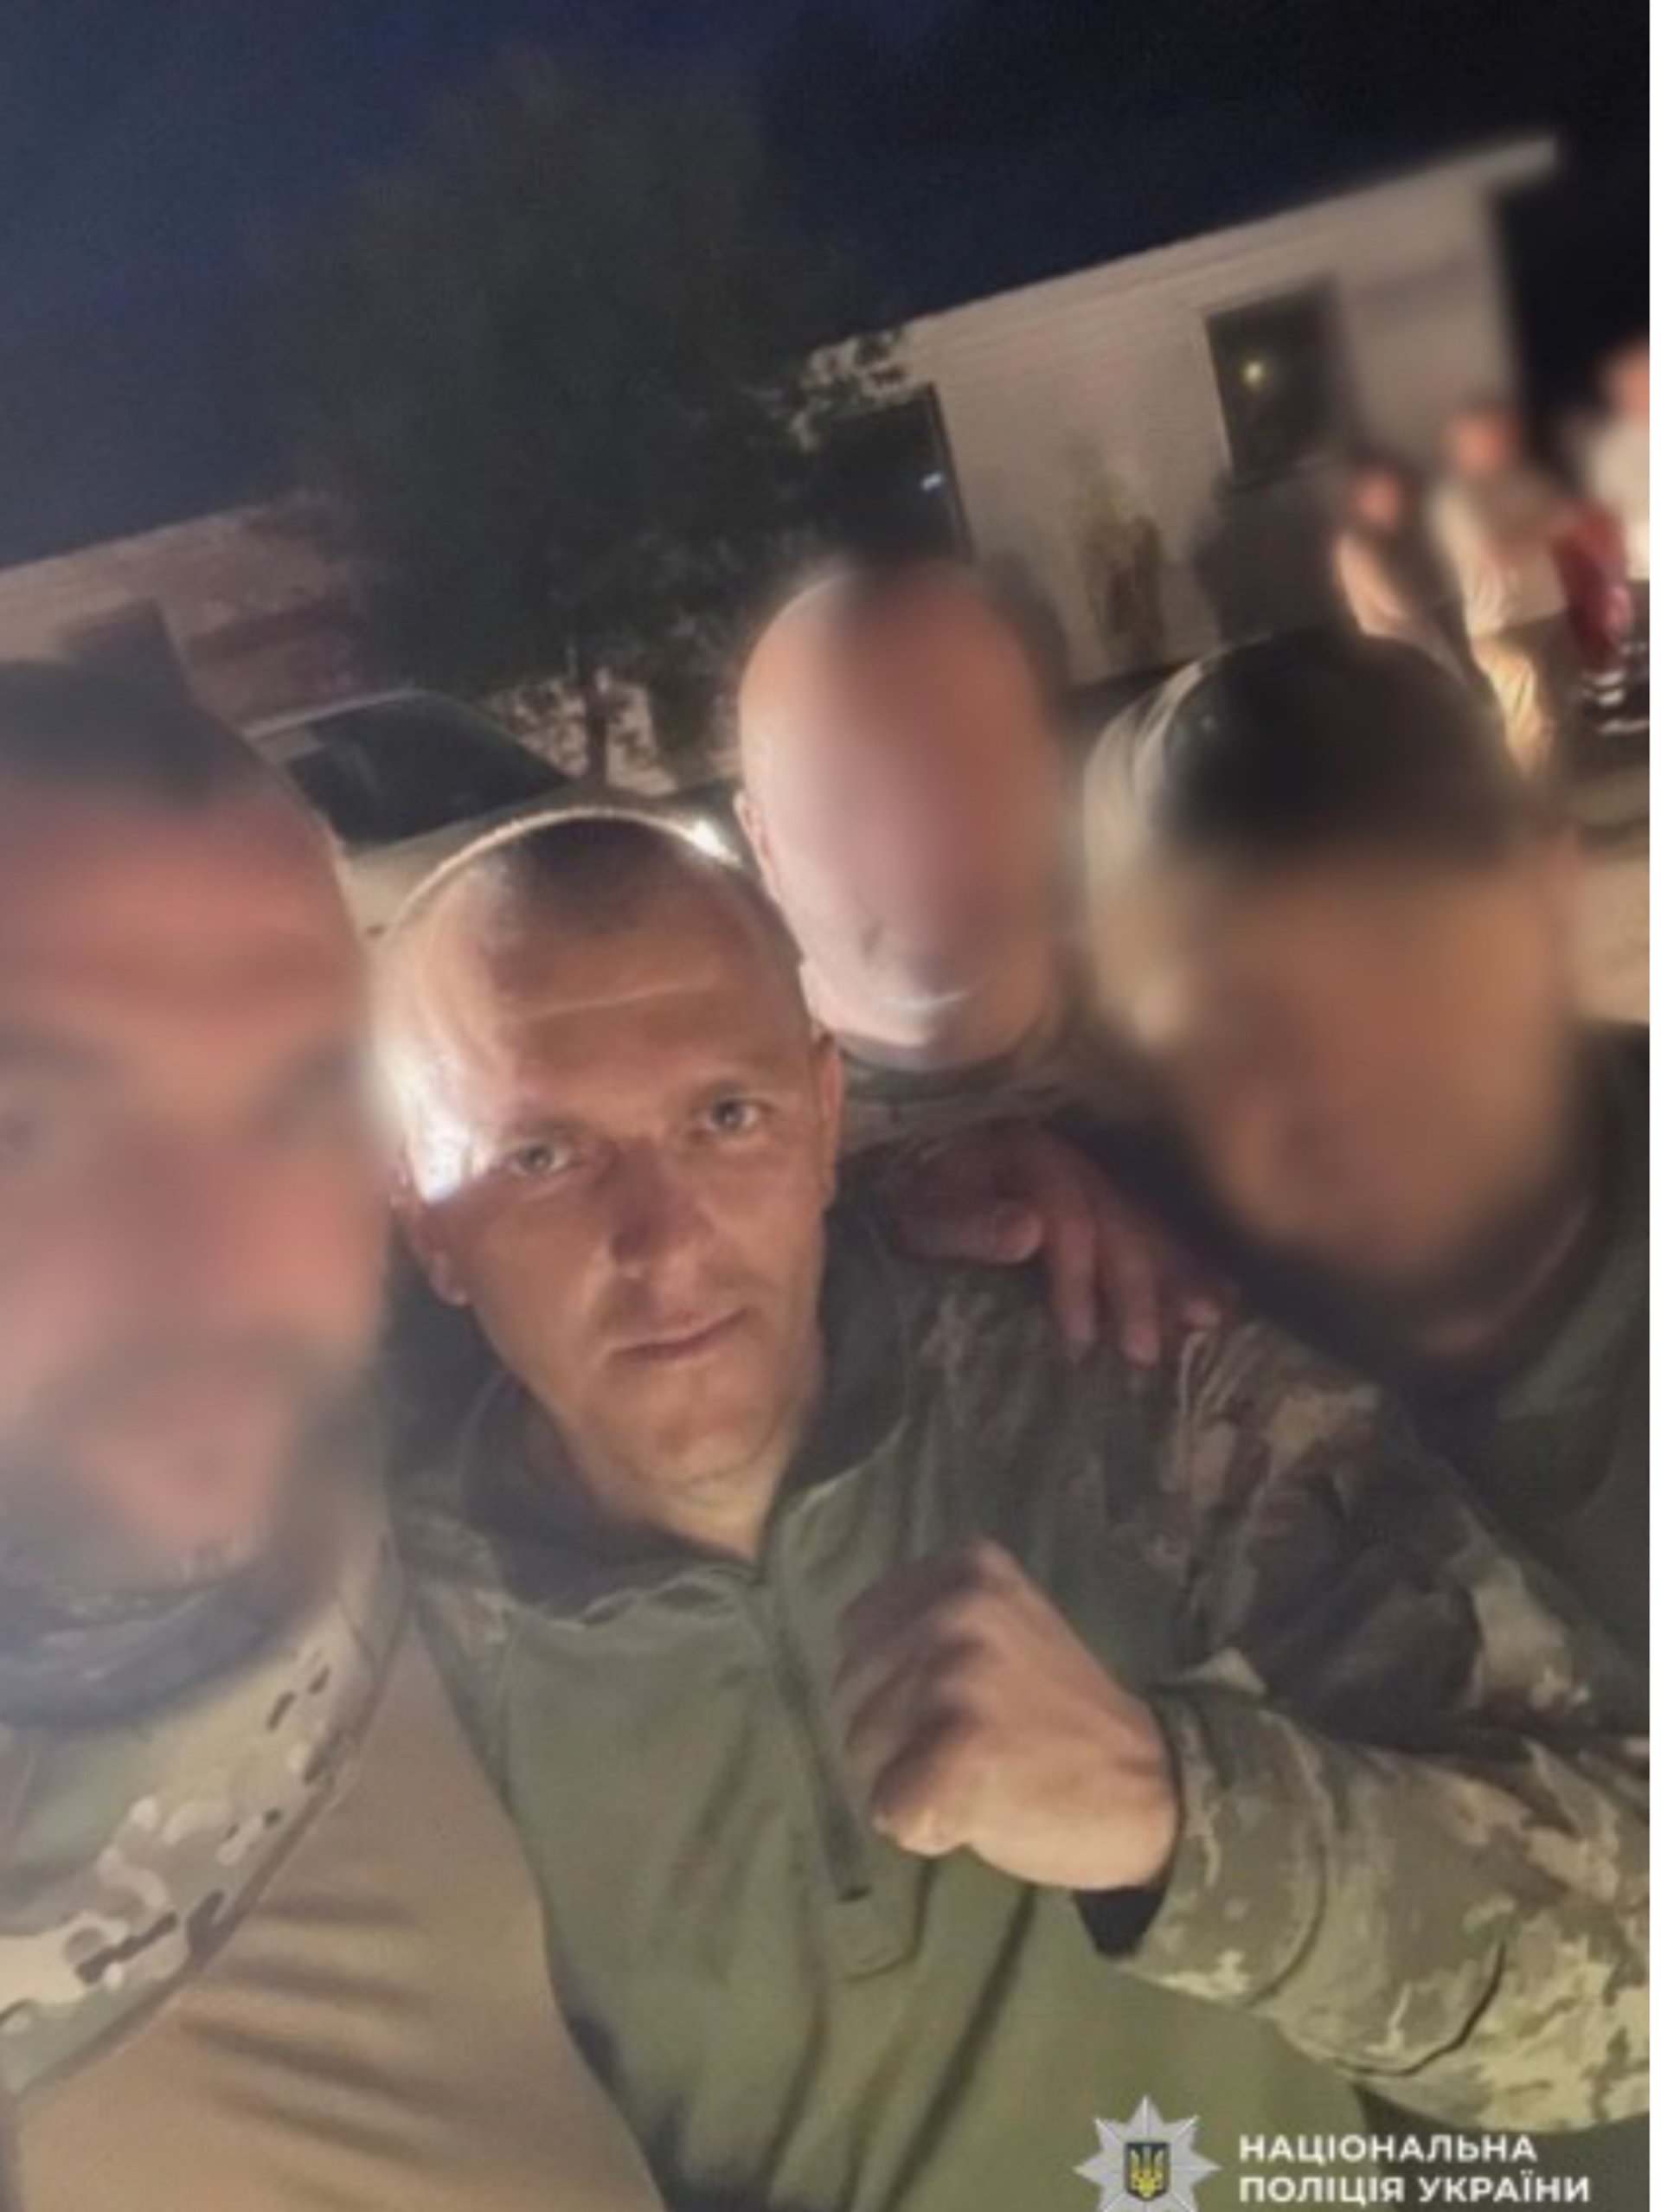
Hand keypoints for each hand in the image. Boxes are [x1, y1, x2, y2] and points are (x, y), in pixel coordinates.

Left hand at [835, 1540, 1178, 1892]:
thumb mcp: (999, 1626)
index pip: (857, 1633)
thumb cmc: (1059, 1715)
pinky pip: (889, 1809)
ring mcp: (958, 1678)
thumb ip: (925, 1624)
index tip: (956, 1703)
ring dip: (906, 1782)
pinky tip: (978, 1813)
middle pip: (852, 1694)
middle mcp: (956, 1609)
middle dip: (893, 1737)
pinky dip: (922, 1830)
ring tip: (980, 1776)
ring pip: (861, 1752)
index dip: (892, 1684)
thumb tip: (844, 1665)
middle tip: (969, 1749)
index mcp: (962, 1568)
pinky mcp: (959, 1753)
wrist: (1151, 1785)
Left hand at [882, 1122, 1223, 1363]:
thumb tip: (1032, 1230)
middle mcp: (1071, 1163)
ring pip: (1147, 1226)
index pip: (1067, 1218)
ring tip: (1207, 1320)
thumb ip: (969, 1224)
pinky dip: (1188, 1264)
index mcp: (1027, 1156)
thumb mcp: (921, 1215)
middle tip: (1143, 1354)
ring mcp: (1094, 1179)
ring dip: (1179, 1274)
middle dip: (1133, 1291)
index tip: (1081, 1340)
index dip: (1076, 1280)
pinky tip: (1221, 1295)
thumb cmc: (914, 1203)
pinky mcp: (1107, 1201)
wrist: (915, 1175)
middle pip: (1116, 1224)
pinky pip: (1156, 1231)